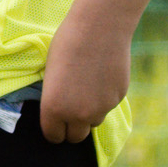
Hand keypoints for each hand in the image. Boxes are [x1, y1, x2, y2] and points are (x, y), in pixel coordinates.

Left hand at [36, 16, 130, 145]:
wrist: (99, 29)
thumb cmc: (67, 45)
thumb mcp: (50, 74)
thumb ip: (55, 99)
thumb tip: (61, 111)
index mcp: (54, 108)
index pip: (53, 136)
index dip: (54, 130)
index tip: (55, 124)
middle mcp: (78, 114)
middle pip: (76, 137)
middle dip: (72, 128)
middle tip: (71, 113)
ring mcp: (101, 108)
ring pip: (94, 122)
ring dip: (90, 114)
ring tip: (86, 89)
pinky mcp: (117, 99)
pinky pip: (108, 106)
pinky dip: (104, 99)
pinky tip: (100, 77)